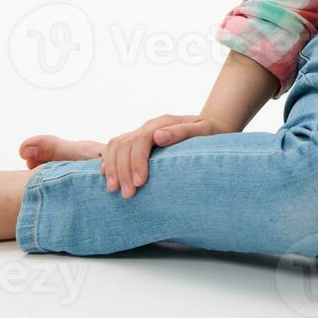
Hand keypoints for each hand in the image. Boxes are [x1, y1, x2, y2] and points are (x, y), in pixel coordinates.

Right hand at [101, 114, 226, 198]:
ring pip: (116, 146)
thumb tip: (159, 137)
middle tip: (127, 194)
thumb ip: (183, 132)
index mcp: (163, 122)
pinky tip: (107, 176)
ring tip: (114, 190)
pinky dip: (109, 161)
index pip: (141, 139)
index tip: (139, 183)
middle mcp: (149, 126)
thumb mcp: (203, 130)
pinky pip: (115, 147)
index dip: (137, 161)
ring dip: (112, 168)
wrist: (209, 127)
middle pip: (125, 145)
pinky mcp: (138, 141)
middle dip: (123, 170)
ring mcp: (142, 132)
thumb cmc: (209, 132)